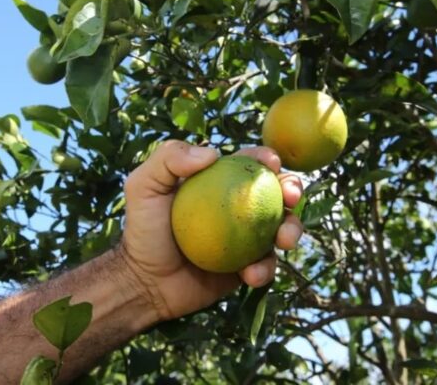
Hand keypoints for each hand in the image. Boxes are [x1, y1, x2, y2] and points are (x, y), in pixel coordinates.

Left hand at [119, 140, 302, 320]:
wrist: (144, 283)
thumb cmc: (143, 230)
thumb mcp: (143, 187)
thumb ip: (168, 159)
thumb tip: (213, 153)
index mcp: (219, 182)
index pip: (248, 165)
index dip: (267, 159)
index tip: (271, 163)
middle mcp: (238, 208)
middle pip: (276, 192)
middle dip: (293, 189)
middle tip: (290, 197)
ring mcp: (247, 239)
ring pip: (282, 228)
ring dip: (292, 230)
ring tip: (284, 240)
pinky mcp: (248, 268)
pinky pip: (267, 266)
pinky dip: (265, 269)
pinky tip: (251, 274)